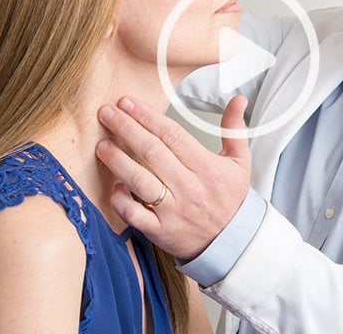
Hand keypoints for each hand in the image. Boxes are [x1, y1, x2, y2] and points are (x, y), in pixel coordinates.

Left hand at [96, 95, 250, 260]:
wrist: (232, 243)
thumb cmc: (231, 198)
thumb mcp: (240, 162)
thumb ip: (234, 129)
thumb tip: (238, 99)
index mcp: (207, 168)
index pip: (173, 135)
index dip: (148, 116)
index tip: (128, 103)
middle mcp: (189, 188)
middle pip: (152, 152)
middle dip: (126, 129)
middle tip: (107, 113)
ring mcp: (173, 211)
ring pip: (140, 181)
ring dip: (118, 161)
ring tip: (102, 145)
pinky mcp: (160, 231)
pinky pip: (134, 215)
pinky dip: (120, 200)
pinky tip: (113, 185)